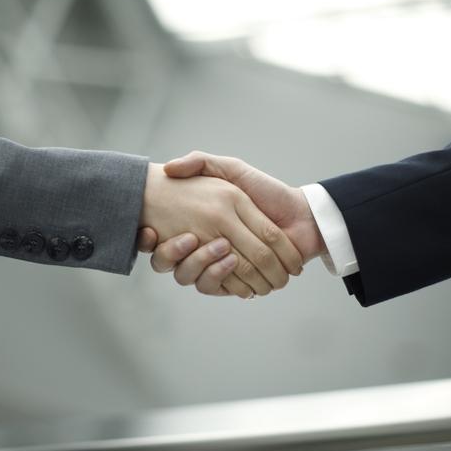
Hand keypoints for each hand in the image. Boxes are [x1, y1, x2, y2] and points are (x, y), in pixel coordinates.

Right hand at [139, 163, 302, 297]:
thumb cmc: (267, 191)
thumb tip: (168, 168)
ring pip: (191, 277)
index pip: (163, 237)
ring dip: (202, 264)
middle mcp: (204, 248)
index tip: (148, 231)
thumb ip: (201, 162)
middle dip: (174, 253)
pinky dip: (222, 278)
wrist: (302, 216)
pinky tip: (233, 261)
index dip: (149, 239)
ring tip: (220, 247)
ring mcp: (218, 267)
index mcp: (199, 224)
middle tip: (189, 238)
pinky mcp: (234, 283)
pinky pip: (215, 288)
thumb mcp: (231, 170)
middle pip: (172, 261)